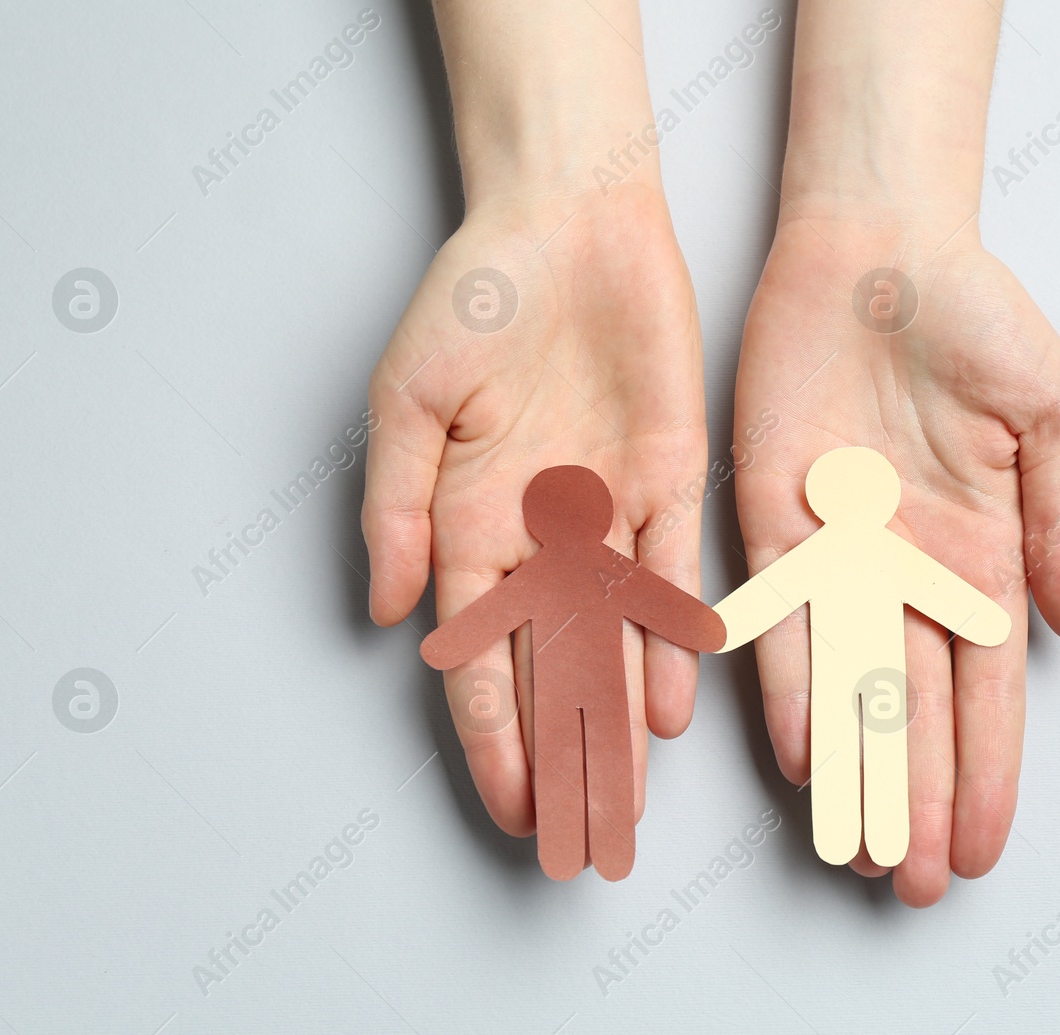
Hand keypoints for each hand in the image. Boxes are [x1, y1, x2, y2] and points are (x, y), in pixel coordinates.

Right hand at [363, 181, 708, 843]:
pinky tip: (673, 706)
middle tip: (579, 842)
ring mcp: (610, 514)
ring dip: (618, 726)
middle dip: (563, 760)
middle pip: (551, 675)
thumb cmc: (476, 297)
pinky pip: (676, 577)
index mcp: (470, 523)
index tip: (510, 811)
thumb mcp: (410, 397)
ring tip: (625, 803)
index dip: (492, 740)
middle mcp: (543, 535)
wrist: (570, 218)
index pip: (480, 661)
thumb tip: (384, 613)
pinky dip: (673, 642)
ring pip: (616, 644)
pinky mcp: (674, 480)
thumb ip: (396, 507)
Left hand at [731, 209, 1059, 904]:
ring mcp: (839, 552)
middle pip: (917, 709)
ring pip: (848, 685)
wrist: (879, 250)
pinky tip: (798, 749)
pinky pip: (776, 618)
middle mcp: (908, 570)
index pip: (988, 691)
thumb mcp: (1055, 415)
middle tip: (914, 882)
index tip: (984, 846)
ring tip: (858, 846)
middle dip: (918, 797)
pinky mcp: (773, 519)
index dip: (988, 771)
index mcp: (983, 554)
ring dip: (856, 766)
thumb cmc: (978, 317)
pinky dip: (785, 685)